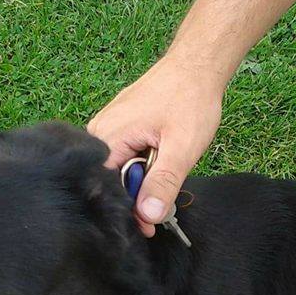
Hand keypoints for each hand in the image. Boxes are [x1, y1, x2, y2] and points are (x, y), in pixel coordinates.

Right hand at [88, 56, 224, 236]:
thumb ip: (163, 183)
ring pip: (118, 171)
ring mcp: (106, 128)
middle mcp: (99, 132)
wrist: (196, 66)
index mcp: (107, 137)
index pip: (105, 189)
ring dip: (140, 182)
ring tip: (163, 173)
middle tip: (163, 204)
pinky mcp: (117, 126)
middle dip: (135, 198)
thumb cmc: (190, 100)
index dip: (127, 212)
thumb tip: (147, 216)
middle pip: (109, 182)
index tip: (149, 228)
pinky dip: (141, 167)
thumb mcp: (181, 148)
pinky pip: (123, 157)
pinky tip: (158, 160)